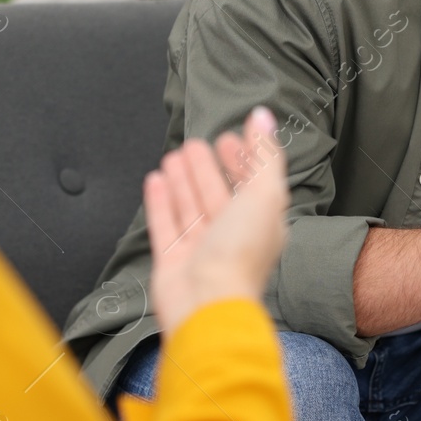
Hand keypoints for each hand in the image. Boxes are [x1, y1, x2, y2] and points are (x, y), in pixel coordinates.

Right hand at [146, 107, 289, 333]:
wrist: (207, 304)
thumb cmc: (239, 253)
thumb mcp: (264, 194)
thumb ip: (265, 154)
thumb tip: (264, 116)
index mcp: (261, 223)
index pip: (252, 185)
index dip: (243, 160)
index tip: (230, 137)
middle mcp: (231, 236)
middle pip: (218, 194)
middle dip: (208, 168)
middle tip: (196, 144)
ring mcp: (200, 249)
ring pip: (191, 206)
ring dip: (183, 181)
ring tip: (174, 156)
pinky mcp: (172, 259)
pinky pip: (165, 224)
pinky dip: (160, 202)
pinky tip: (155, 180)